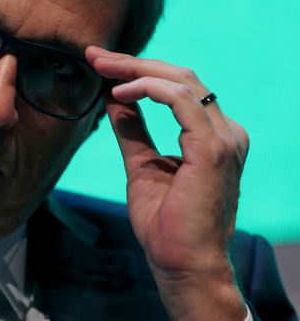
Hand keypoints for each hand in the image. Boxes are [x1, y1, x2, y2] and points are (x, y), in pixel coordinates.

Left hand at [86, 46, 248, 320]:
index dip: (138, 70)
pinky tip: (120, 91)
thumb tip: (114, 96)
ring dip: (136, 69)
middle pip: (179, 76)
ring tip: (102, 68)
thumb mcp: (141, 164)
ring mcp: (224, 139)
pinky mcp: (214, 150)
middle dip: (132, 62)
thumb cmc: (166, 223)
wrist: (182, 265)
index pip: (177, 86)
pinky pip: (182, 100)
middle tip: (95, 55)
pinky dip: (149, 89)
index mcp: (212, 135)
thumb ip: (132, 130)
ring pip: (181, 80)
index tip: (100, 62)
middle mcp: (225, 132)